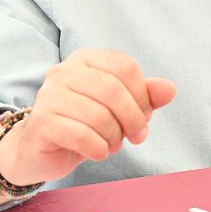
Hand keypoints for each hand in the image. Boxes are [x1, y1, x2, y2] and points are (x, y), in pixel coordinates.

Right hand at [0, 48, 176, 187]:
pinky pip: (82, 135)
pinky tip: (97, 152)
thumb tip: (169, 89)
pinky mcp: (41, 122)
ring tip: (112, 145)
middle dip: (133, 118)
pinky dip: (98, 148)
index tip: (144, 117)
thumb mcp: (121, 108)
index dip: (142, 94)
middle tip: (137, 137)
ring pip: (98, 115)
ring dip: (114, 137)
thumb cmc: (86, 124)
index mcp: (86, 59)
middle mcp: (64, 71)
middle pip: (113, 90)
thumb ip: (146, 96)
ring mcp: (49, 95)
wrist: (41, 150)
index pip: (125, 67)